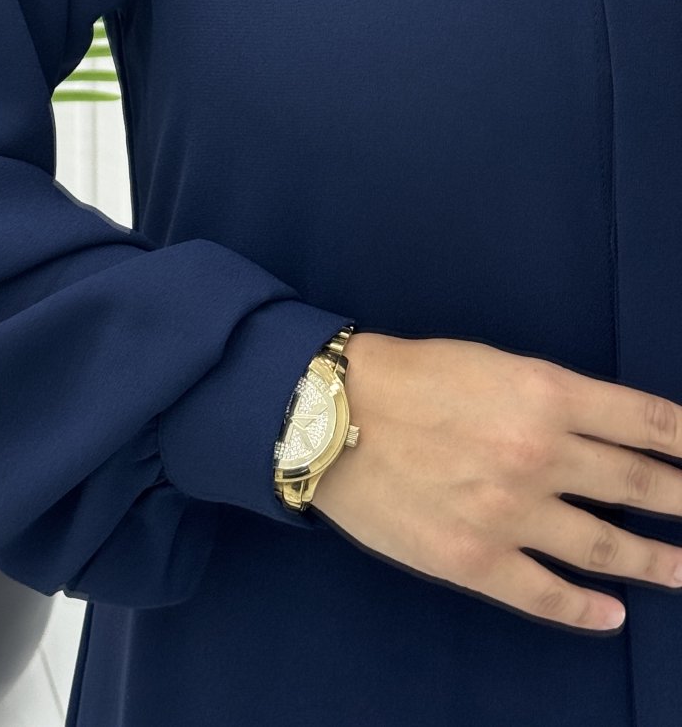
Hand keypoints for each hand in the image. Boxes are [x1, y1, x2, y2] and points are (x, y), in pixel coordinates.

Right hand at [310, 330, 681, 631]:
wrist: (331, 417)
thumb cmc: (406, 377)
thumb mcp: (490, 364)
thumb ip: (547, 397)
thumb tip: (597, 430)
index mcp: (545, 393)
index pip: (643, 419)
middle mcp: (541, 454)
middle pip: (638, 484)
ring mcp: (512, 512)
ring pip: (605, 546)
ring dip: (654, 561)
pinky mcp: (477, 559)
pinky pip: (547, 594)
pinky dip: (587, 609)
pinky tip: (614, 616)